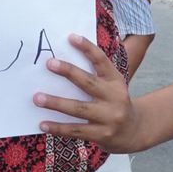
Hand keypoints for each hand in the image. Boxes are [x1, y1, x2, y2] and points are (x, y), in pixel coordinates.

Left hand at [35, 34, 142, 152]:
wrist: (135, 131)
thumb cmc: (115, 102)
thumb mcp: (112, 85)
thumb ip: (95, 74)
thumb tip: (62, 62)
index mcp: (116, 80)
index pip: (101, 60)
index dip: (87, 48)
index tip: (70, 37)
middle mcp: (114, 97)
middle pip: (88, 82)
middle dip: (68, 72)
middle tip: (49, 63)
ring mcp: (109, 117)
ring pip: (79, 108)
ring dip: (56, 103)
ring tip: (37, 97)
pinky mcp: (102, 135)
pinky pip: (76, 130)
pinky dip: (58, 128)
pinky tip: (43, 124)